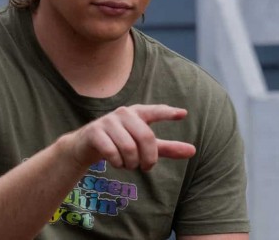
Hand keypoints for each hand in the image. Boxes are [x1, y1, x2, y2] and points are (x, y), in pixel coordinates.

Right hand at [66, 104, 196, 171]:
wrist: (85, 145)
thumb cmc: (120, 142)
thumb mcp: (144, 145)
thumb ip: (167, 148)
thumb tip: (193, 151)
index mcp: (138, 113)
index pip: (155, 111)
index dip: (168, 113)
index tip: (183, 114)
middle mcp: (124, 113)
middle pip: (146, 137)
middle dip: (148, 158)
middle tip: (147, 167)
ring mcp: (108, 121)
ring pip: (129, 148)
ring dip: (131, 163)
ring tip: (129, 164)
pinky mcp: (95, 132)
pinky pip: (113, 153)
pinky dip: (118, 163)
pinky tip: (117, 163)